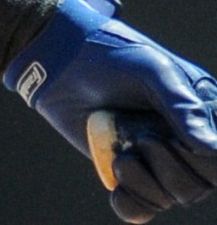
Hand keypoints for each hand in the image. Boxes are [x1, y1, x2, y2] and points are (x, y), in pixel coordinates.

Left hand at [6, 0, 216, 220]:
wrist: (63, 61)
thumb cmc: (113, 58)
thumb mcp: (153, 72)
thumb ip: (184, 107)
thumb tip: (212, 148)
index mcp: (205, 118)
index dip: (205, 161)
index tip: (174, 140)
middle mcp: (186, 144)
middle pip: (198, 186)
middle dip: (169, 167)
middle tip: (143, 138)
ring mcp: (155, 160)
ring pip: (169, 197)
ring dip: (143, 179)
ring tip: (124, 152)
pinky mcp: (126, 172)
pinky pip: (139, 208)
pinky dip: (131, 203)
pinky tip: (117, 184)